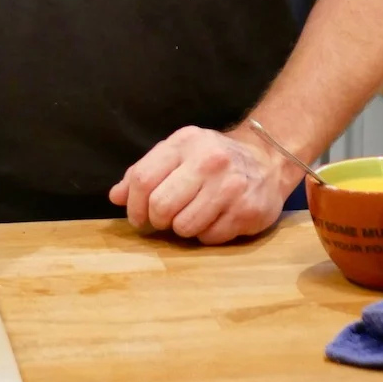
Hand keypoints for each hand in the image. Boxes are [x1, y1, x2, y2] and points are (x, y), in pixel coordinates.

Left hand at [108, 124, 291, 244]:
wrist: (266, 160)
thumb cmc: (212, 158)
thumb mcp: (178, 153)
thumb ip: (145, 171)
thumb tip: (116, 197)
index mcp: (185, 143)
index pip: (143, 179)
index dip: (134, 205)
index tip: (137, 217)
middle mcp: (209, 162)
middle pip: (161, 206)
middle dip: (157, 220)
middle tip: (164, 219)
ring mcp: (231, 187)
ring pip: (184, 227)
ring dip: (182, 228)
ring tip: (193, 215)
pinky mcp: (248, 212)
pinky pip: (209, 238)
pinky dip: (206, 234)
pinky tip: (215, 219)